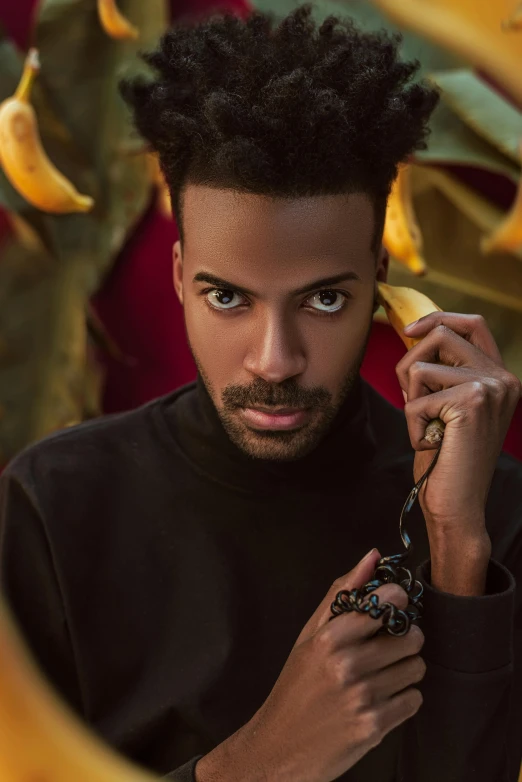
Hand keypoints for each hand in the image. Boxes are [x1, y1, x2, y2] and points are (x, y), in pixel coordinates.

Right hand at [196, 549, 425, 781]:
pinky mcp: (374, 727)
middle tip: (386, 647)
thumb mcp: (310, 635)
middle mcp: (347, 665)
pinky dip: (404, 699)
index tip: (391, 607)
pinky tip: (382, 699)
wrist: (279, 746)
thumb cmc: (296, 686)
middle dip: (404, 639)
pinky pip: (415, 700)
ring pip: (416, 668)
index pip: (386, 603)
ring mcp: (363, 698)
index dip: (396, 602)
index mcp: (330, 637)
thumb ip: (343, 593)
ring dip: (405, 670)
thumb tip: (372, 556)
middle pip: (411, 637)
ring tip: (382, 675)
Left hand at [396, 312, 521, 539]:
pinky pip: (415, 398)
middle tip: (411, 398)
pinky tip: (430, 444)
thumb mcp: (446, 406)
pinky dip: (412, 423)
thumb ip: (442, 373)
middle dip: (410, 363)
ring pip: (421, 367)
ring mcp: (491, 387)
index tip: (409, 331)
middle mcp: (503, 378)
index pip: (472, 324)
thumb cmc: (445, 458)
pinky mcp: (473, 401)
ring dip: (410, 401)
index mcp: (500, 376)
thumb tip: (413, 336)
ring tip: (428, 428)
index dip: (438, 318)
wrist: (457, 503)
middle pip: (441, 335)